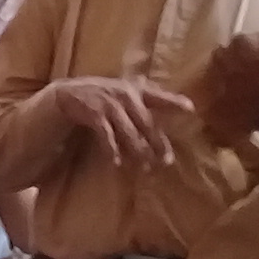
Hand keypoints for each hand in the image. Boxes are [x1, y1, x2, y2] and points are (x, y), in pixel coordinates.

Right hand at [50, 76, 195, 166]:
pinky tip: (116, 162)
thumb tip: (170, 115)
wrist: (68, 94)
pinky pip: (107, 135)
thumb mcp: (123, 93)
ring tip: (145, 168)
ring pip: (129, 132)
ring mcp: (109, 104)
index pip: (158, 96)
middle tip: (165, 161)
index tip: (190, 109)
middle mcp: (125, 95)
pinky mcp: (94, 114)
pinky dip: (112, 149)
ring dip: (138, 151)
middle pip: (146, 123)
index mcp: (135, 90)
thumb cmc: (101, 97)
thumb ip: (144, 100)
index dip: (174, 102)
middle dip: (157, 143)